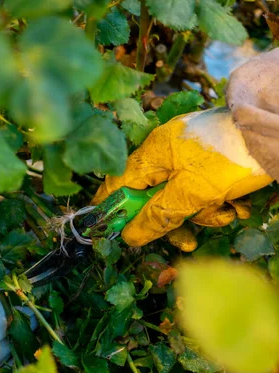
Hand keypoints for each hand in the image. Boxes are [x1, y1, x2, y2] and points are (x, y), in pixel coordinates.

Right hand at [92, 107, 272, 250]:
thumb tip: (129, 236)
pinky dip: (216, 200)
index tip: (111, 231)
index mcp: (153, 153)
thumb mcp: (191, 194)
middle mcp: (167, 151)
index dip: (113, 208)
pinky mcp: (212, 159)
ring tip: (226, 215)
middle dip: (173, 221)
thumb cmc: (228, 160)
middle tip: (186, 242)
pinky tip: (236, 206)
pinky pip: (202, 187)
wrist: (274, 130)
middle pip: (154, 195)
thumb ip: (158, 216)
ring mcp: (191, 155)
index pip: (119, 183)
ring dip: (202, 212)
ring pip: (181, 195)